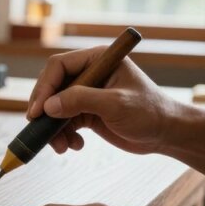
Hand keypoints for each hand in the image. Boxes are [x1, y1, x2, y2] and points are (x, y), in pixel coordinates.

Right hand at [28, 47, 179, 154]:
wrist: (166, 134)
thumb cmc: (150, 112)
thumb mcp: (116, 104)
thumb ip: (81, 101)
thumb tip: (48, 106)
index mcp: (98, 60)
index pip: (59, 66)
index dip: (45, 87)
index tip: (38, 110)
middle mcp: (89, 73)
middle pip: (52, 86)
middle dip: (45, 110)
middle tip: (40, 128)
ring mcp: (87, 93)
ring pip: (55, 107)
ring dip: (53, 128)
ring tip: (61, 146)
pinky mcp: (87, 112)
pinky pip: (64, 121)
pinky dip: (64, 135)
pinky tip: (75, 145)